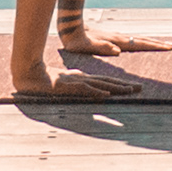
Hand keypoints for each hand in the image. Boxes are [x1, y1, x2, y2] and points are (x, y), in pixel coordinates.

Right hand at [13, 58, 151, 99]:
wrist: (30, 75)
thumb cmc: (48, 80)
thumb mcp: (68, 85)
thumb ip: (81, 87)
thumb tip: (96, 94)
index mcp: (84, 78)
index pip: (106, 81)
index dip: (121, 83)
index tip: (133, 87)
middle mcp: (83, 78)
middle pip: (108, 81)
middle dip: (125, 85)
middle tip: (141, 87)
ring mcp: (77, 81)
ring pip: (101, 84)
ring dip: (116, 88)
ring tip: (129, 90)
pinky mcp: (68, 86)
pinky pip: (85, 90)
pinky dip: (96, 92)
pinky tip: (106, 94)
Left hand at [61, 29, 171, 56]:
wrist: (69, 26)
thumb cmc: (76, 40)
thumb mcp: (87, 47)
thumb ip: (102, 48)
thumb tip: (119, 51)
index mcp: (116, 41)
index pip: (140, 44)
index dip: (156, 47)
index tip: (170, 48)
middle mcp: (119, 38)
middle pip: (144, 40)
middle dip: (160, 44)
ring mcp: (117, 36)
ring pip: (139, 39)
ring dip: (152, 42)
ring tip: (165, 44)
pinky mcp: (112, 37)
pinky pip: (132, 40)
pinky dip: (142, 42)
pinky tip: (142, 44)